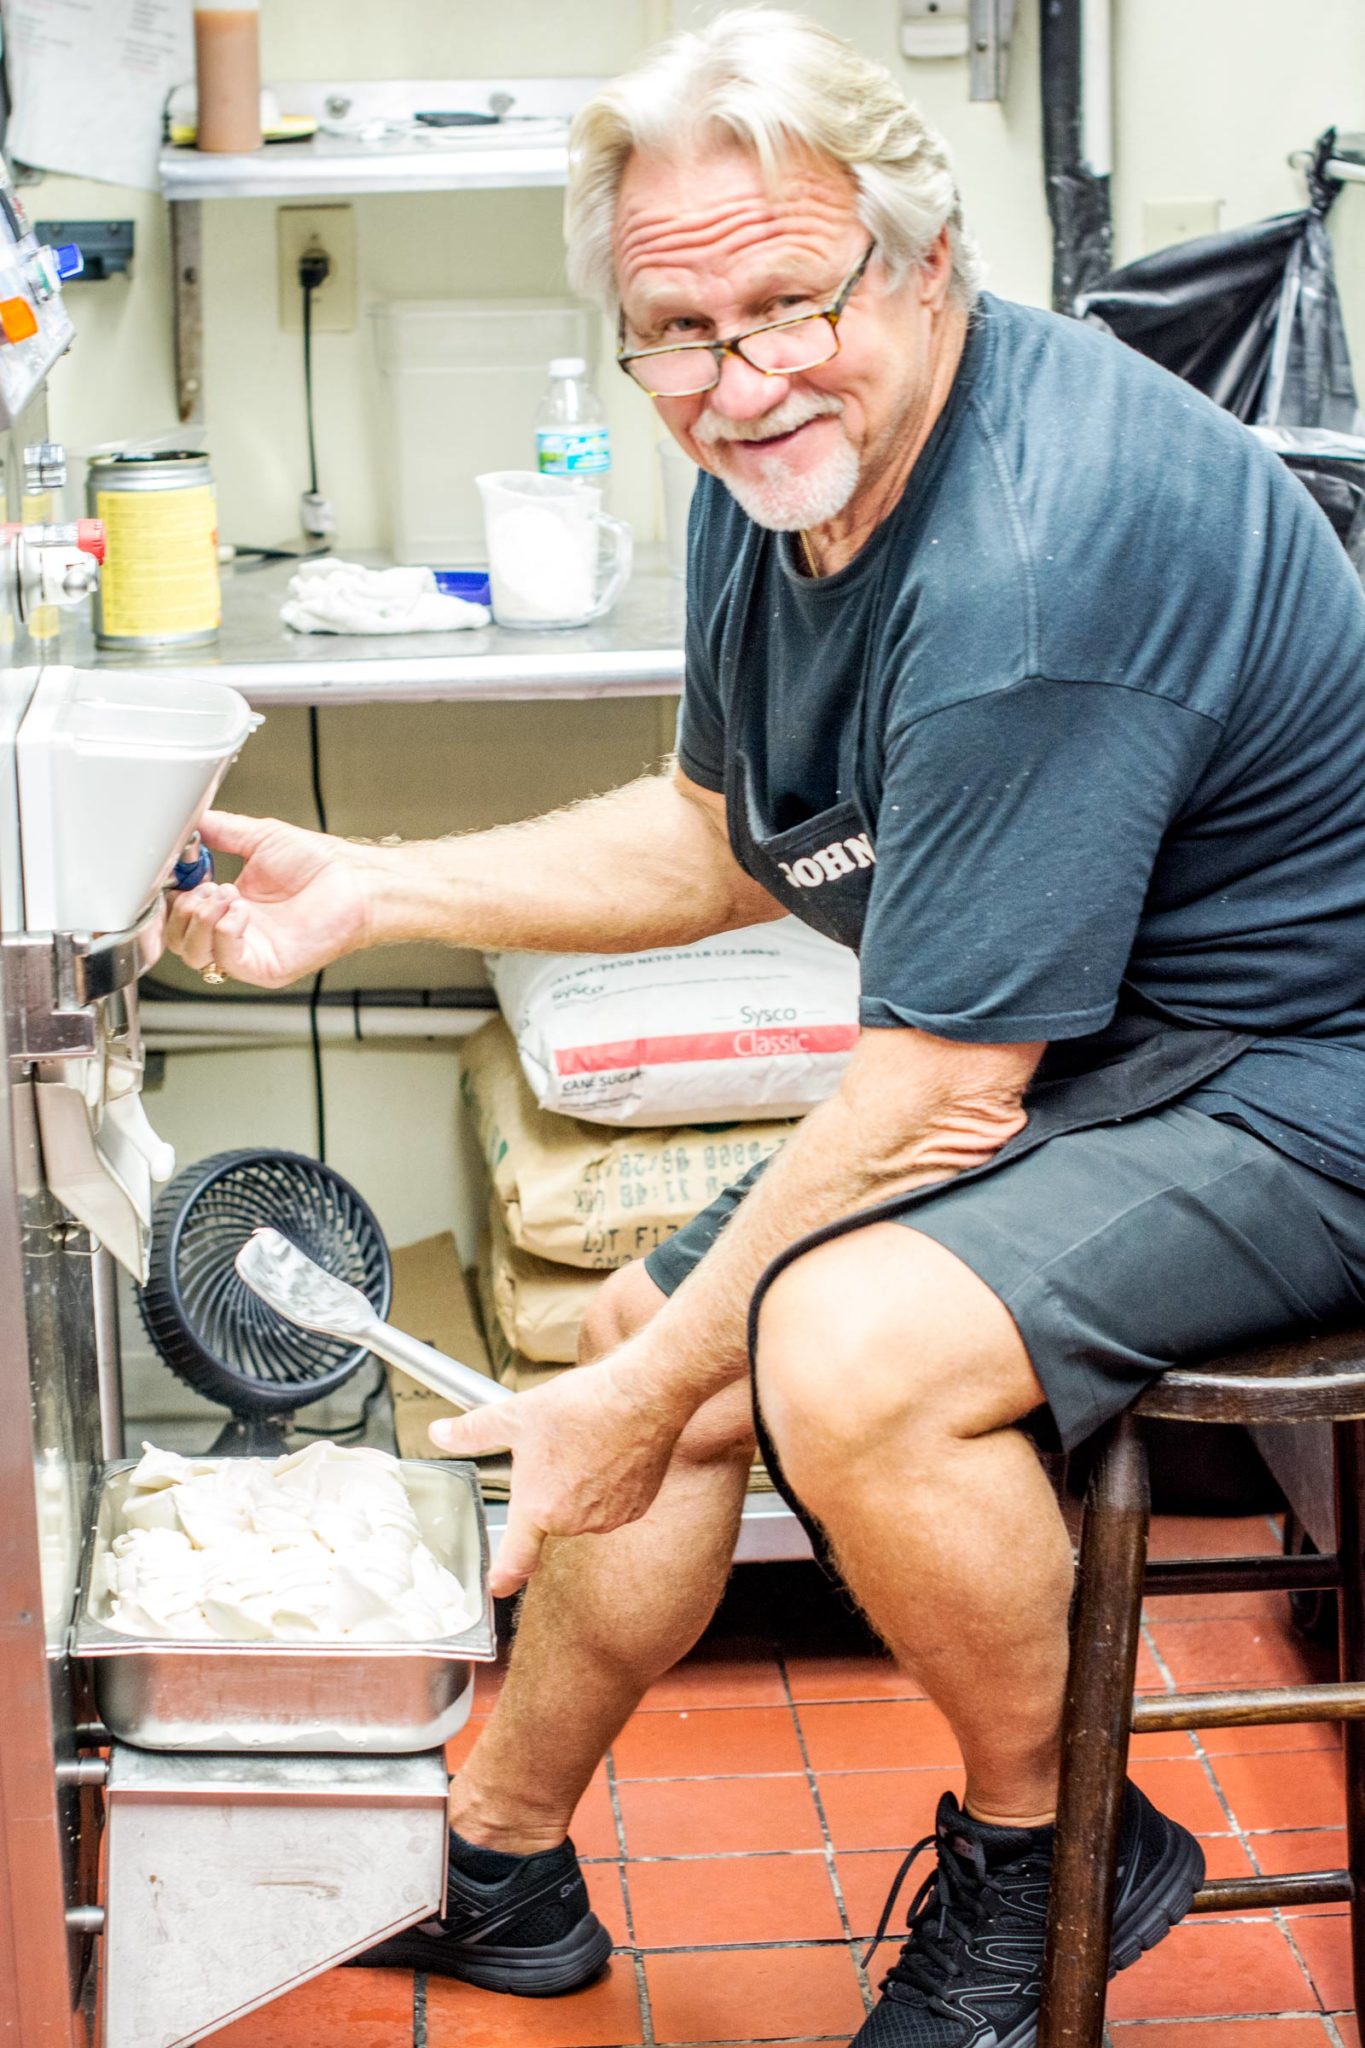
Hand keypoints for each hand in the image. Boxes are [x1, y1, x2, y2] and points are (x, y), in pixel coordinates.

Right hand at [165, 810, 386, 988]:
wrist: (356, 881)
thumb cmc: (322, 865)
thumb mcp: (258, 838)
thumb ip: (218, 830)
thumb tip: (188, 820)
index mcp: (230, 906)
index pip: (178, 913)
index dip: (171, 893)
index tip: (179, 871)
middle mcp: (236, 933)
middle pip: (177, 940)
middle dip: (181, 909)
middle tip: (207, 885)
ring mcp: (249, 953)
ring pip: (194, 955)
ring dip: (200, 919)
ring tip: (226, 893)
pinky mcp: (265, 967)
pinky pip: (225, 960)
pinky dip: (224, 931)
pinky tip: (240, 908)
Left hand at [430, 1351, 687, 1595]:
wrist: (641, 1396)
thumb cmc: (581, 1405)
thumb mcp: (516, 1414)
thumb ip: (474, 1431)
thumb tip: (439, 1433)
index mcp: (539, 1508)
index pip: (515, 1560)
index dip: (502, 1577)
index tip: (495, 1586)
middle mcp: (573, 1522)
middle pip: (551, 1517)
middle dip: (550, 1490)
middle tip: (557, 1451)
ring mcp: (608, 1518)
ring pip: (584, 1510)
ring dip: (581, 1488)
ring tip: (588, 1445)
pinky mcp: (637, 1507)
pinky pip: (614, 1504)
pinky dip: (610, 1485)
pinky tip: (612, 1452)